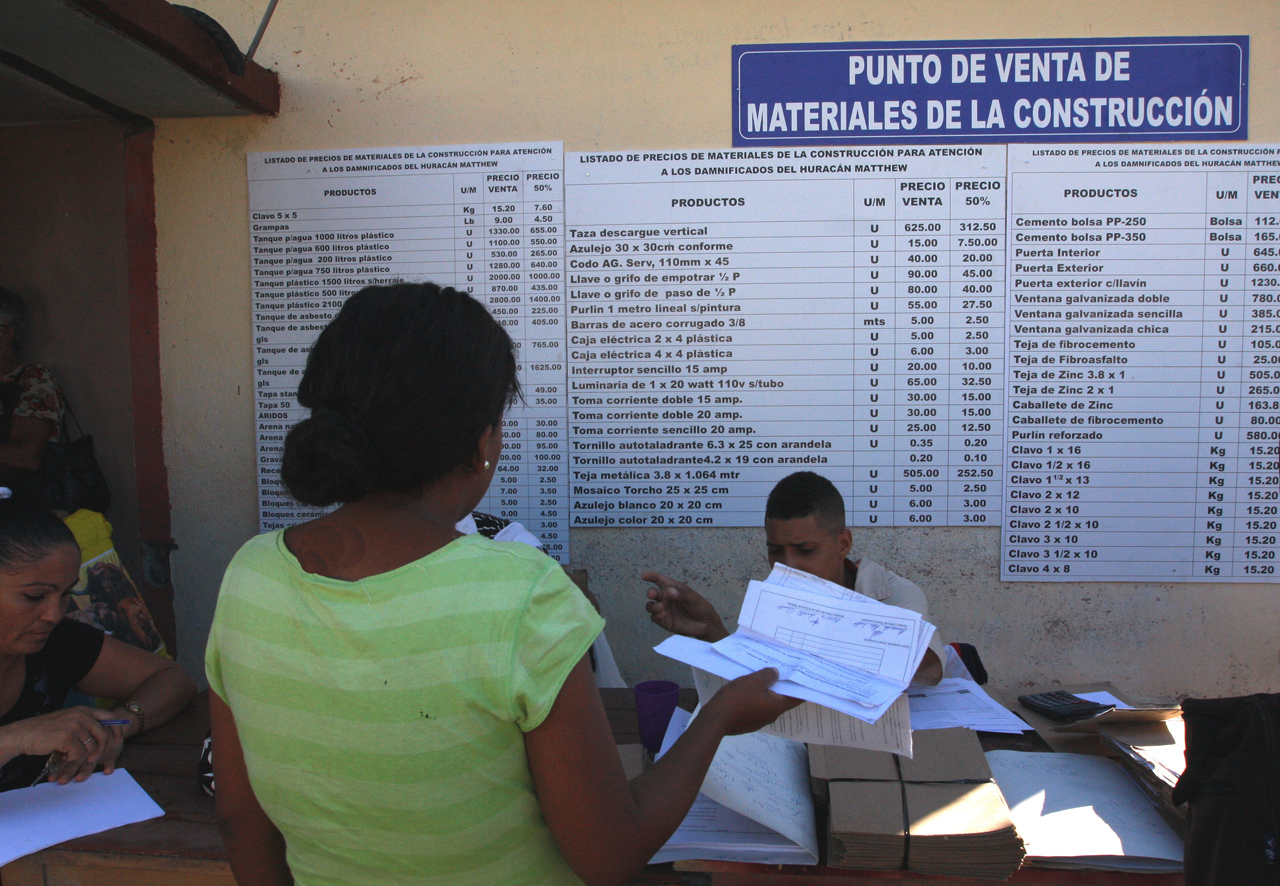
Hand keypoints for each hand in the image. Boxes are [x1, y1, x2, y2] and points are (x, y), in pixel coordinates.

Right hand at [4, 706, 125, 783]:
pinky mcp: (68, 738)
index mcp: (83, 710)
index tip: (118, 741)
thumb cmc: (44, 730)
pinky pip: (79, 754)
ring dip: (81, 755)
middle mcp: (82, 715)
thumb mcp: (67, 720)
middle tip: (93, 759)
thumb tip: (103, 733)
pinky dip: (71, 758)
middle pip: (103, 735)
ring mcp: (75, 726)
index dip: (117, 730)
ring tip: (68, 754)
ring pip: (91, 747)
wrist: (23, 734)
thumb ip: (83, 723)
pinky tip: (62, 755)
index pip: (110, 717)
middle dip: (101, 750)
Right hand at [642, 571, 729, 641]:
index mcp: (672, 588)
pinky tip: (662, 615)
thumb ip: (682, 594)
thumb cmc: (700, 607)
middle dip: (651, 592)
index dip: (651, 576)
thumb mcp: (693, 598)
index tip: (644, 576)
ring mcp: (664, 609)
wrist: (705, 624)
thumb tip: (669, 591)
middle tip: (652, 594)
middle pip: (653, 593)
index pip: (659, 580)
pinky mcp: (664, 621)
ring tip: (660, 608)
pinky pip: (655, 618)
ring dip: (652, 606)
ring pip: (650, 606)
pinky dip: (656, 616)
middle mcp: (665, 597)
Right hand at [703, 668, 802, 735]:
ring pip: (767, 704)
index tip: (803, 678)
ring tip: (761, 678)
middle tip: (780, 672)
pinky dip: (756, 699)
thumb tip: (776, 674)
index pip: (797, 698)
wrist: (715, 720)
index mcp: (777, 706)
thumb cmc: (737, 699)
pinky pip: (756, 708)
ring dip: (767, 692)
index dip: (801, 687)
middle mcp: (771, 716)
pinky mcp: (748, 723)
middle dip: (781, 686)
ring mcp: (759, 721)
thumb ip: (767, 675)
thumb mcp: (753, 681)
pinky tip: (747, 691)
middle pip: (782, 700)